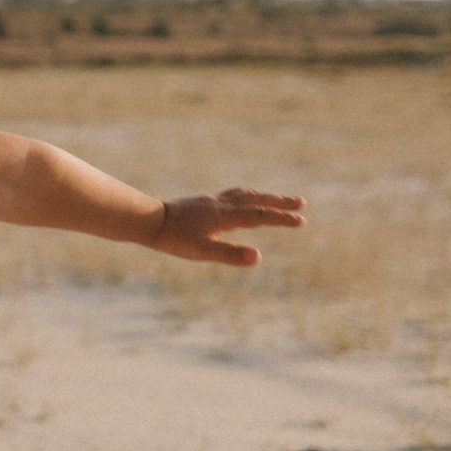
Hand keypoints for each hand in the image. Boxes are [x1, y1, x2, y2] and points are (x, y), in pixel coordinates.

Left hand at [151, 187, 305, 265]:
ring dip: (264, 196)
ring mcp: (212, 202)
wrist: (149, 221)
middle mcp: (221, 204)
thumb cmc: (174, 239)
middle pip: (256, 199)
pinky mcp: (203, 203)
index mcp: (224, 216)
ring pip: (244, 194)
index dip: (281, 219)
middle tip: (301, 203)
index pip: (259, 216)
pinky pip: (232, 195)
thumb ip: (230, 254)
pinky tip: (244, 201)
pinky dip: (246, 195)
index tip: (302, 221)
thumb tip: (258, 256)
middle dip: (280, 201)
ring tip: (278, 198)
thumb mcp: (202, 252)